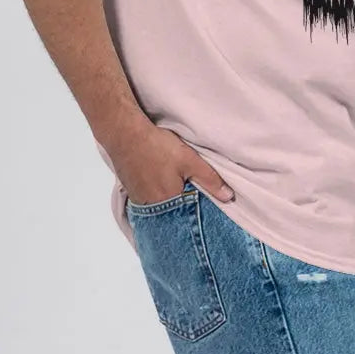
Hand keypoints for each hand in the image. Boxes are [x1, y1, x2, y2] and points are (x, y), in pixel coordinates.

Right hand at [105, 118, 234, 205]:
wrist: (125, 134)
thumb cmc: (157, 147)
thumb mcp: (189, 161)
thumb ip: (209, 180)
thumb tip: (229, 197)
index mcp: (169, 202)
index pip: (188, 218)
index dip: (197, 216)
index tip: (205, 218)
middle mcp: (152, 208)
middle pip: (172, 217)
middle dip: (182, 215)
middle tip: (190, 206)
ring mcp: (139, 201)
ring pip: (159, 212)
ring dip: (169, 209)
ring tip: (177, 200)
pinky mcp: (131, 194)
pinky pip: (147, 206)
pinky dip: (156, 202)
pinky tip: (160, 192)